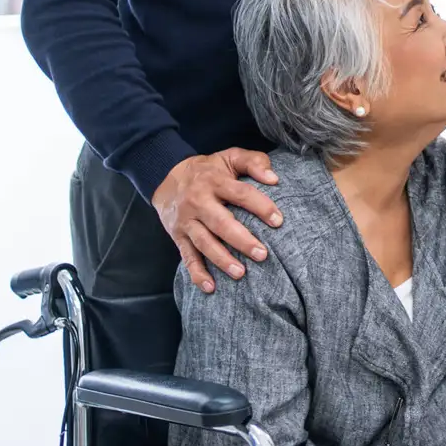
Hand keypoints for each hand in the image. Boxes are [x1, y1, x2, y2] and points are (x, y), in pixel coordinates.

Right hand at [150, 149, 280, 293]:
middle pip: (221, 223)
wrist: (166, 175)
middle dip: (241, 240)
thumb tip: (274, 178)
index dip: (260, 206)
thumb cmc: (209, 169)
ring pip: (204, 242)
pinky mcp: (178, 236)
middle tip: (262, 255)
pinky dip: (197, 273)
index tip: (279, 221)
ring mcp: (187, 221)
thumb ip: (253, 162)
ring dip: (221, 260)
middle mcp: (199, 202)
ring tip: (240, 273)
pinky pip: (187, 257)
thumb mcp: (229, 157)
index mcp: (215, 181)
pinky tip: (210, 288)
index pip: (241, 194)